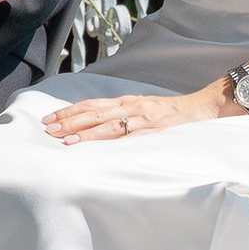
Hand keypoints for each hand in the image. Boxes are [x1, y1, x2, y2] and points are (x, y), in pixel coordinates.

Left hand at [42, 80, 228, 143]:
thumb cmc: (169, 112)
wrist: (200, 108)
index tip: (50, 118)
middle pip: (94, 113)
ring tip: (66, 139)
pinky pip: (130, 137)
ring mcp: (142, 119)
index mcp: (126, 101)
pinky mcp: (154, 132)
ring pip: (108, 125)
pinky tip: (101, 148)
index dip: (69, 111)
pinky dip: (113, 142)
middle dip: (70, 120)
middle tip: (48, 128)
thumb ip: (122, 115)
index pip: (91, 105)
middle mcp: (131, 107)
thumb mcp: (142, 109)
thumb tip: (96, 124)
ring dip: (85, 132)